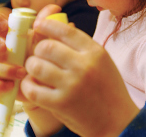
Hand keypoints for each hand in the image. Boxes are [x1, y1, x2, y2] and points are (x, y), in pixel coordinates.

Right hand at [0, 5, 63, 135]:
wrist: (45, 79)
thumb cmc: (41, 52)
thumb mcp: (45, 37)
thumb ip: (47, 23)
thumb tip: (54, 8)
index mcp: (6, 31)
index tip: (6, 26)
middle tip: (4, 47)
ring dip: (2, 68)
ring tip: (20, 72)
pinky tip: (9, 86)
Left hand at [19, 5, 139, 136]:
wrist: (118, 121)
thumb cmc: (108, 90)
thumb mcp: (102, 62)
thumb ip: (81, 48)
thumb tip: (54, 31)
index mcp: (96, 52)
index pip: (65, 30)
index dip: (47, 25)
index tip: (38, 25)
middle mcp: (84, 66)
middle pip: (46, 46)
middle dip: (37, 50)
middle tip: (37, 56)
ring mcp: (72, 85)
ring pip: (37, 66)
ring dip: (31, 67)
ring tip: (34, 71)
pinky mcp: (61, 104)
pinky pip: (33, 89)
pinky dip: (28, 86)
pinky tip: (32, 86)